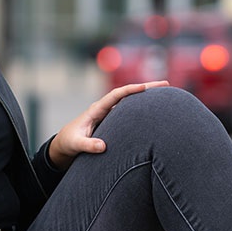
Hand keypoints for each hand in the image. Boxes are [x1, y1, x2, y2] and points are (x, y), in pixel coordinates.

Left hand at [48, 81, 168, 169]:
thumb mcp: (76, 144)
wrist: (64, 144)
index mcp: (96, 110)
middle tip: (166, 84)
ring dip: (147, 97)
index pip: (115, 96)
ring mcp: (109, 113)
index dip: (130, 90)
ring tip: (167, 94)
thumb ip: (87, 145)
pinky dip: (142, 108)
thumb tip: (103, 146)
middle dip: (146, 87)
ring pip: (130, 102)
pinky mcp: (113, 120)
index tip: (145, 87)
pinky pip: (130, 111)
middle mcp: (104, 108)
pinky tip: (155, 109)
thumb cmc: (69, 142)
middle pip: (127, 94)